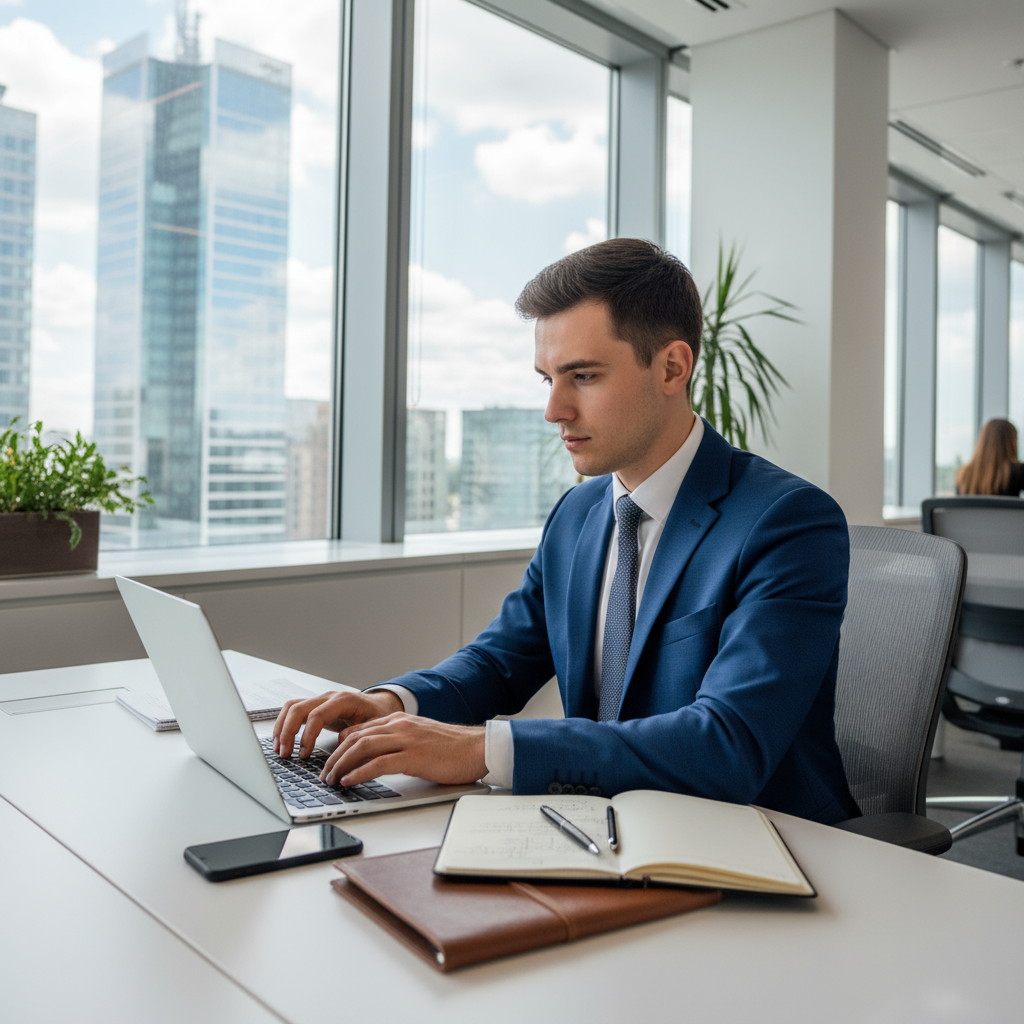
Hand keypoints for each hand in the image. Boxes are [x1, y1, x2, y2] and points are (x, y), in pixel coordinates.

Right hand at [272, 688, 402, 758]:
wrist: (381, 706)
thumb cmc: (378, 716)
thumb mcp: (374, 728)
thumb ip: (359, 739)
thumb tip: (341, 755)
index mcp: (343, 700)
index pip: (317, 715)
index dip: (307, 736)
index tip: (303, 755)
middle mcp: (328, 697)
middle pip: (298, 708)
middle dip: (288, 732)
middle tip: (284, 754)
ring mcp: (320, 700)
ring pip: (292, 707)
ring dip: (282, 728)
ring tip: (279, 749)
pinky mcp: (315, 707)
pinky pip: (294, 711)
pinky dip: (284, 725)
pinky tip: (282, 741)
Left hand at [319, 713, 486, 786]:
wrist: (477, 748)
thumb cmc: (452, 748)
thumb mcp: (419, 738)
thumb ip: (398, 741)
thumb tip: (376, 757)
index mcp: (399, 720)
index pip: (360, 729)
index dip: (340, 746)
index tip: (331, 761)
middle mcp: (399, 726)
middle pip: (355, 738)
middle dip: (335, 758)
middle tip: (325, 775)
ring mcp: (406, 740)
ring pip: (362, 748)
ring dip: (342, 765)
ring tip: (331, 780)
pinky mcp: (414, 757)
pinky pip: (379, 763)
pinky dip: (360, 773)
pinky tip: (350, 782)